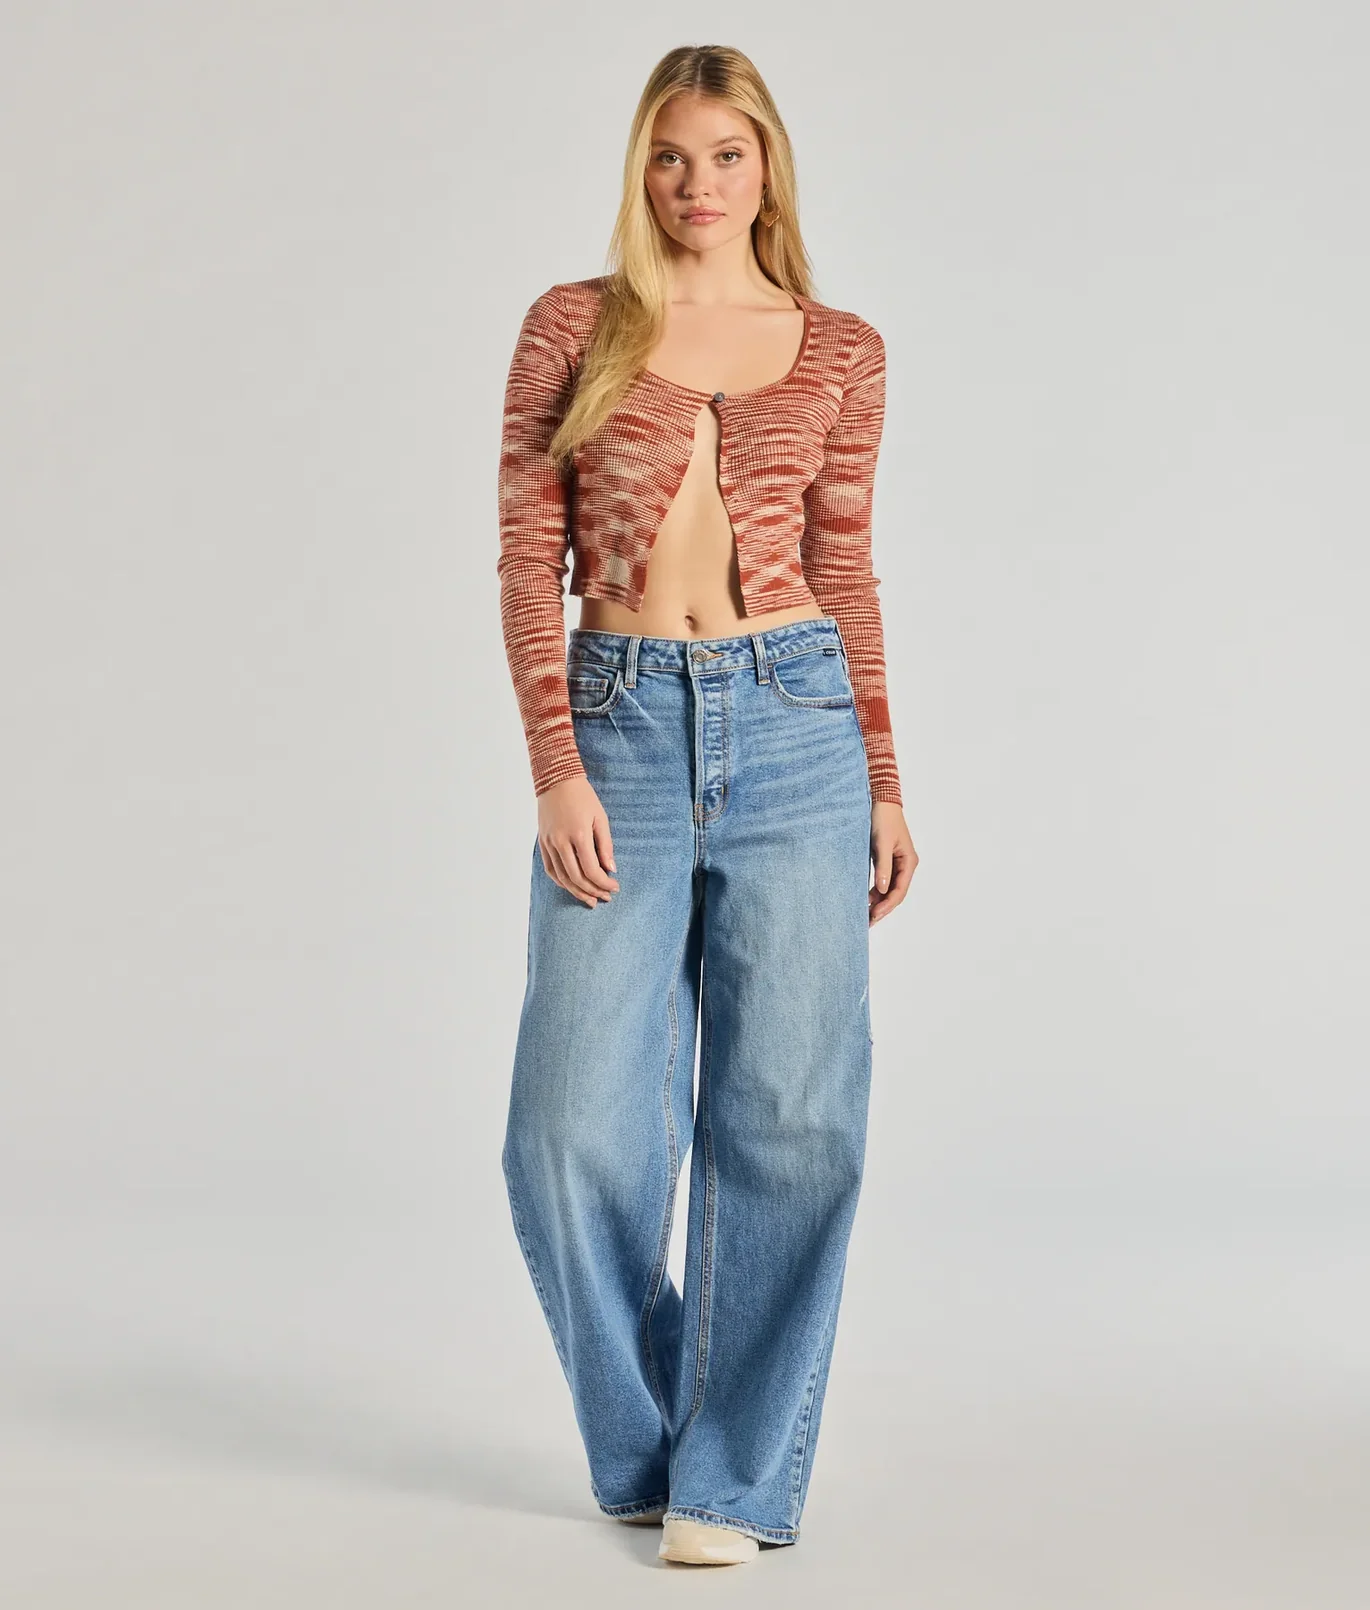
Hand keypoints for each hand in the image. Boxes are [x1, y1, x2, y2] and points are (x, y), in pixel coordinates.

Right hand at [536, 775, 619, 908]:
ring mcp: (549, 843)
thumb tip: (610, 869)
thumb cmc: (583, 797)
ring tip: (591, 899)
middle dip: (593, 891)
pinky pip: (550, 868)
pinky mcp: (542, 842)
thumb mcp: (601, 818)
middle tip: (606, 897)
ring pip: (562, 877)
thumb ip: (605, 845)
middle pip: (576, 878)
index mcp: (579, 835)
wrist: (556, 780)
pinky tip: (572, 887)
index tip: (615, 888)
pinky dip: (561, 881)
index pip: (591, 870)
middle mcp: (561, 842)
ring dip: (577, 891)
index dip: (604, 883)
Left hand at [868, 801, 916, 925]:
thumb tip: (881, 891)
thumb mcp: (881, 843)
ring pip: (889, 889)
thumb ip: (883, 867)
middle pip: (895, 893)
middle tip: (867, 922)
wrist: (880, 800)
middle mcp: (905, 864)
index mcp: (909, 861)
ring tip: (865, 915)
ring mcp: (897, 863)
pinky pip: (883, 881)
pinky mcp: (887, 860)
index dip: (886, 906)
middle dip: (882, 908)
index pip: (899, 891)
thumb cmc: (882, 818)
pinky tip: (865, 899)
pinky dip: (875, 891)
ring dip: (878, 902)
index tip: (873, 916)